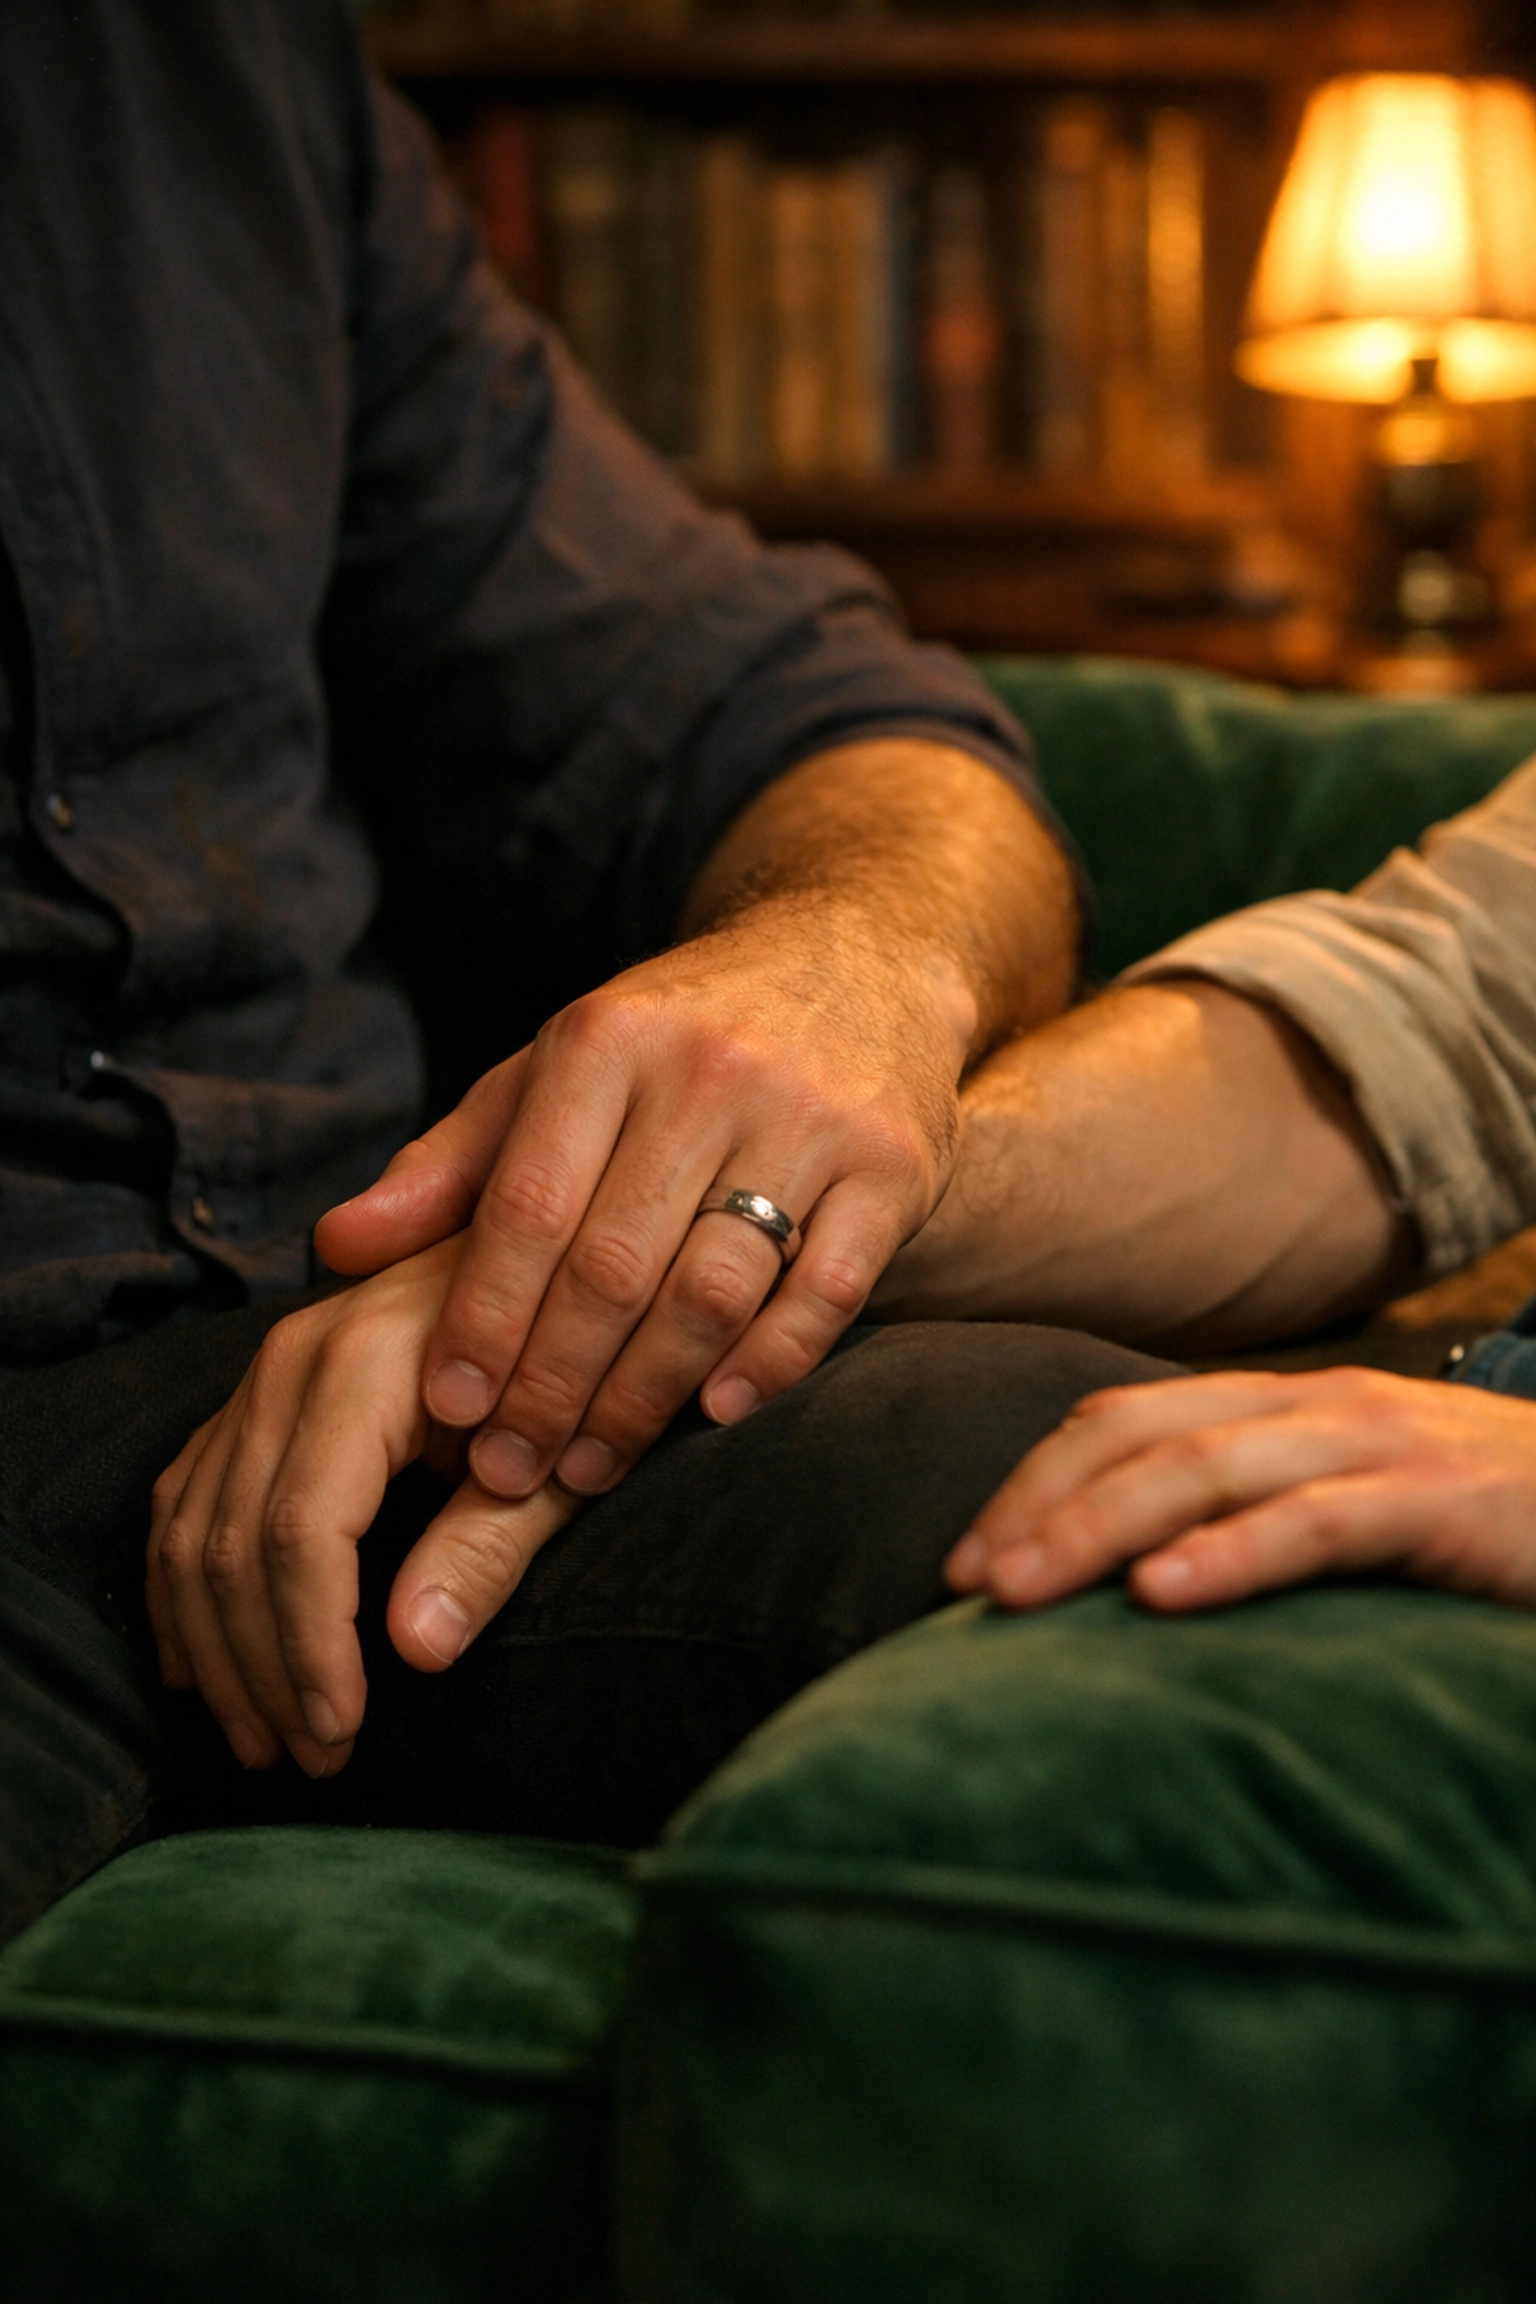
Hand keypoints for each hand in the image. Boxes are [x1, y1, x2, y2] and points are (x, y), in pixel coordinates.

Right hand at [146, 1238, 575, 1776]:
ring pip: (193, 1528)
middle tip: (309, 1760)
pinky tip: (199, 1667)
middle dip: (262, 1666)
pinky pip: (186, 1497)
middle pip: (233, 1540)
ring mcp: (263, 1374)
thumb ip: (490, 1546)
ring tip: (261, 1739)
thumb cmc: (576, 1366)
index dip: (310, 1645)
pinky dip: (182, 1589)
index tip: (339, 1732)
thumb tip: (414, 1653)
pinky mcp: (255, 1395)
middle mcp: (291, 1360)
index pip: (300, 1532)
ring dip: (214, 1647)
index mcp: (367, 1366)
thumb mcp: (562, 1460)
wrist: (562, 1262)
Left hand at [316, 899, 970, 1505]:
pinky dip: (770, 1363)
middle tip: (508, 1472)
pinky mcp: (896, 1164)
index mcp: (606, 1038)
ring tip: (589, 1467)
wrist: (856, 956)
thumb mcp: (555, 1071)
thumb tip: (336, 1248)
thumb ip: (451, 1163)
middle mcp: (710, 1069)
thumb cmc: (677, 1036)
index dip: (482, 1319)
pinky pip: (826, 1291)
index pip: (528, 1206)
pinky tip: (715, 1413)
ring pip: (712, 1289)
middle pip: (614, 1265)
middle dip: (551, 1384)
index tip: (447, 1411)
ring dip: (644, 1398)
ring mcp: (813, 1116)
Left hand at [946, 1366, 1535, 1614]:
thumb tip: (1133, 1588)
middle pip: (1141, 1436)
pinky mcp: (1445, 1503)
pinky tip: (1162, 1596)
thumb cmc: (1485, 1529)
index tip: (962, 1564)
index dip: (1033, 1482)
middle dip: (1039, 1505)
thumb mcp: (1356, 1513)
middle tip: (962, 1584)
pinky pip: (1319, 1521)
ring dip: (1096, 1529)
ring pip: (1207, 1470)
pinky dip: (1231, 1554)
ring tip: (1018, 1593)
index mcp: (1285, 1409)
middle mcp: (1320, 1408)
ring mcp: (1384, 1446)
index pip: (1124, 1420)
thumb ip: (1258, 1523)